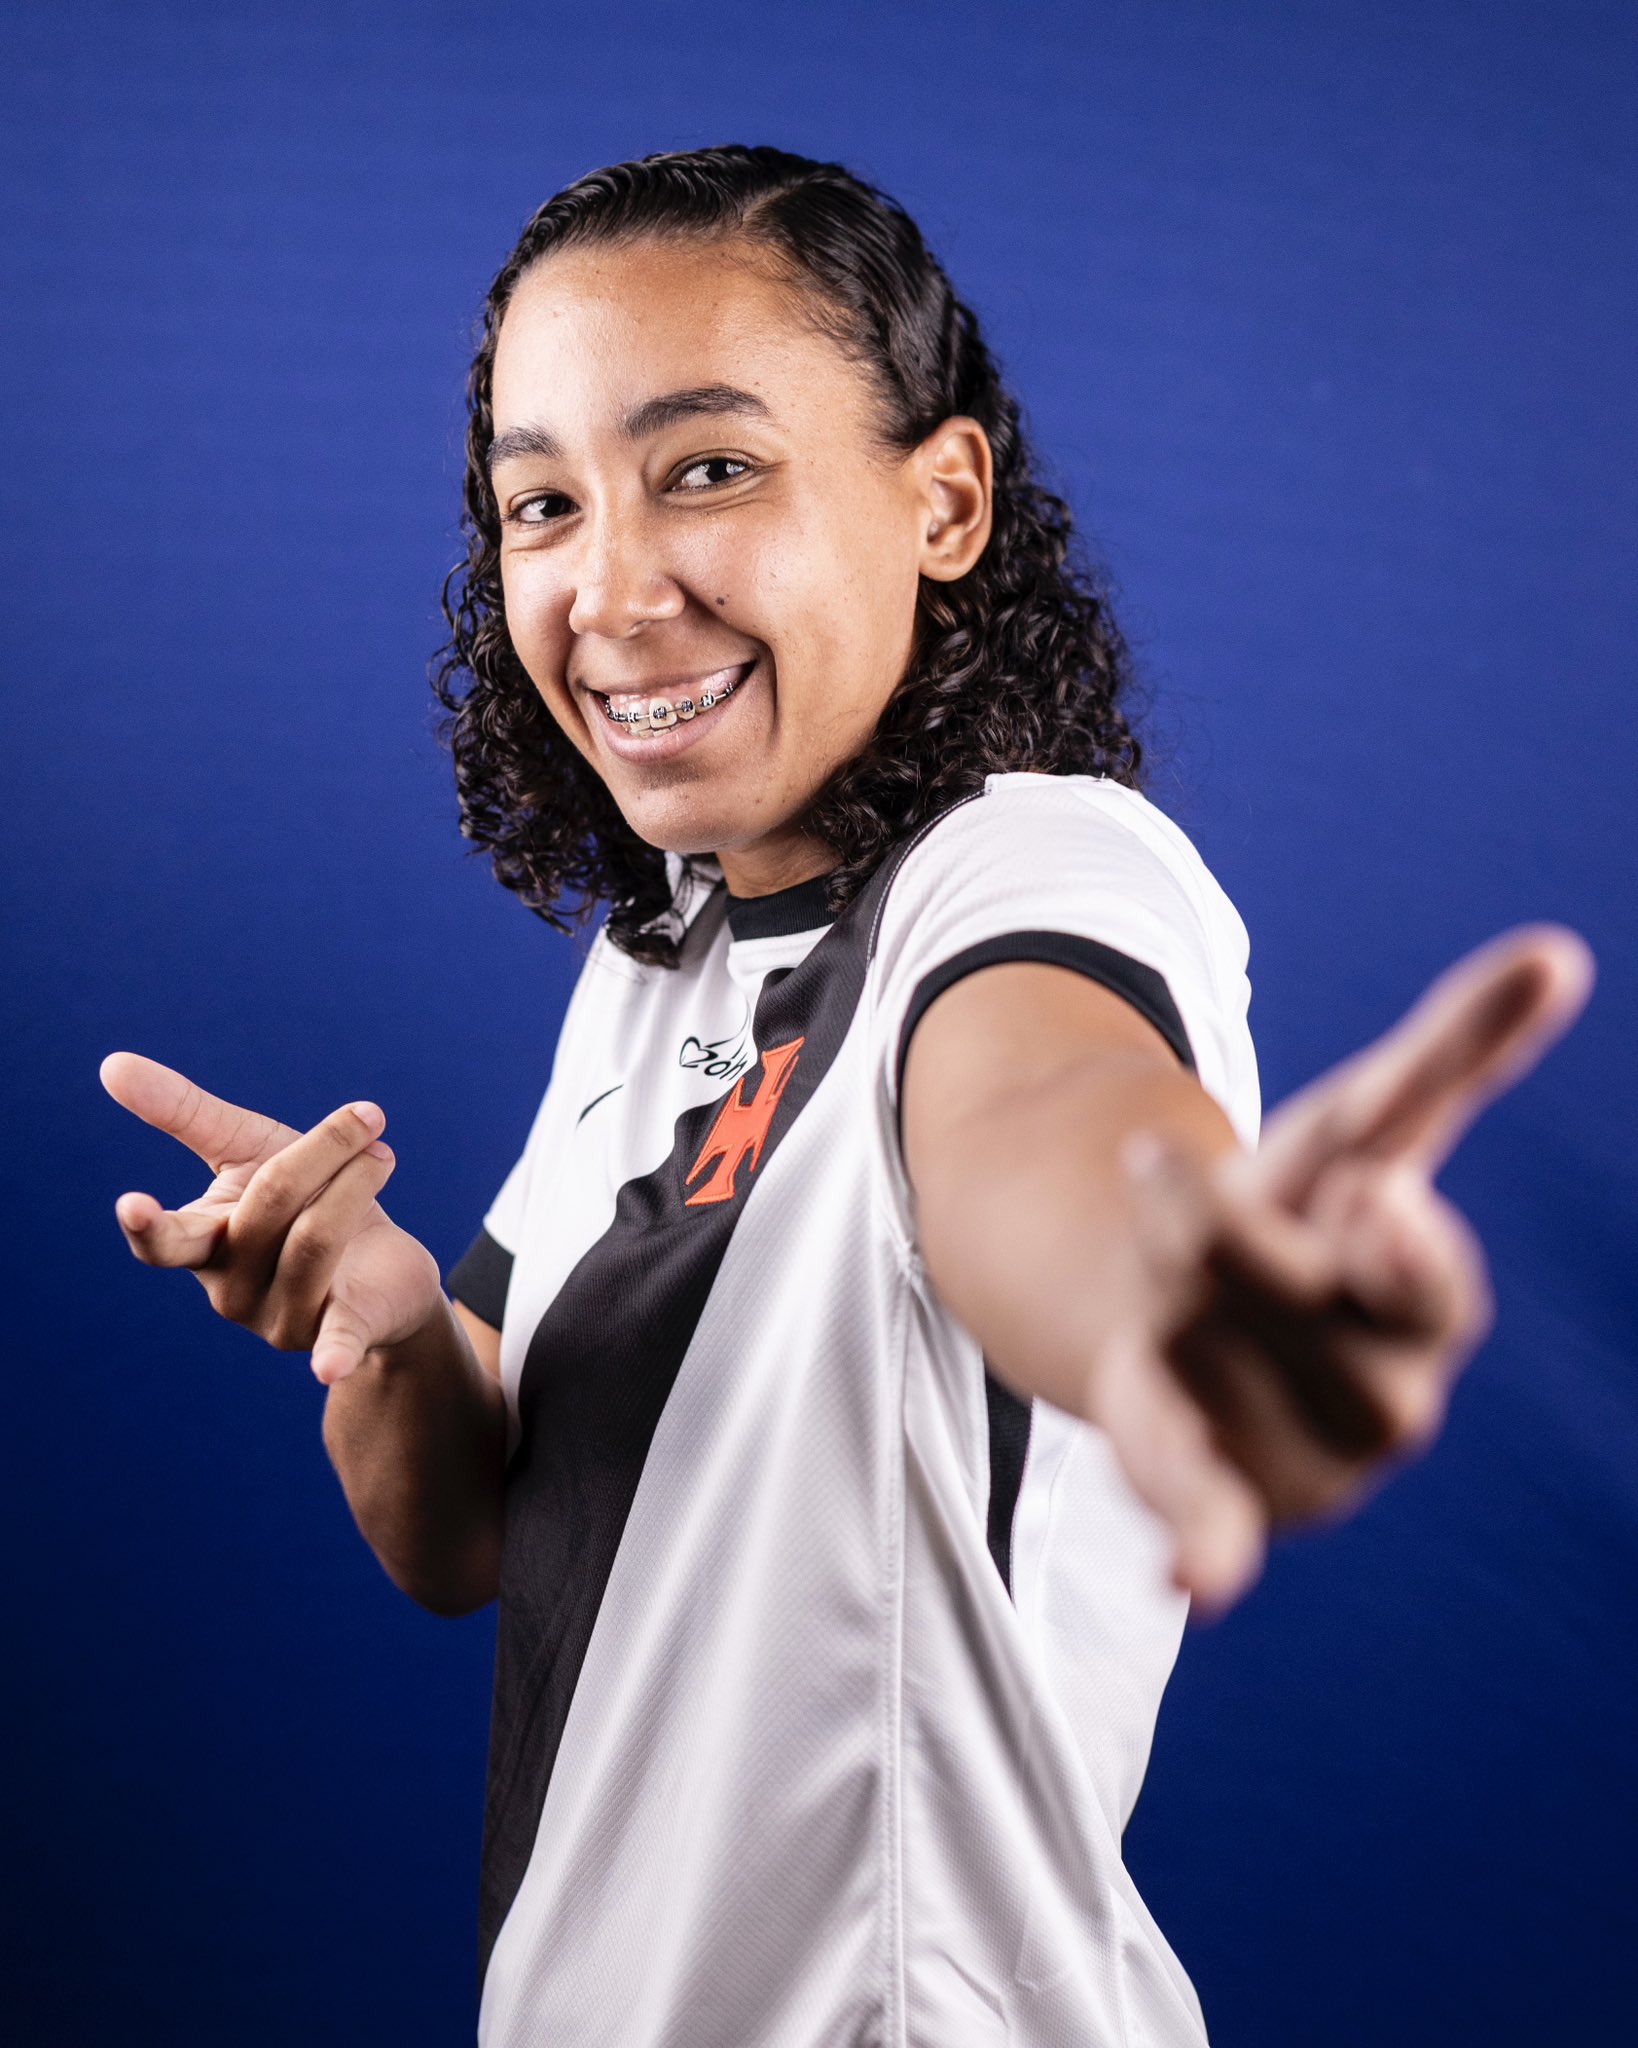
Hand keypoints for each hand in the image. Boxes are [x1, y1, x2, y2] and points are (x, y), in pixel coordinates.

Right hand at [100, 1052, 444, 1384]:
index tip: (133, 1204)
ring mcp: (281, 1317)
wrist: (382, 1266)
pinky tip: (328, 1367)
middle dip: (321, 1152)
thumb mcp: (250, 1148)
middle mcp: (232, 1288)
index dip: (149, 1226)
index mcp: (205, 1243)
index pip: (168, 1241)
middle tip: (367, 1117)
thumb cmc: (306, 1199)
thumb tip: (111, 1065)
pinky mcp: (335, 1332)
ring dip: (358, 1183)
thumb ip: (185, 1112)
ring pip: (315, 1239)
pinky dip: (332, 1354)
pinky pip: (333, 1342)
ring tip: (383, 1152)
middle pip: (268, 1208)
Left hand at [1093, 925, 1594, 1615]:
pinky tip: (1196, 1588)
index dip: (1399, 1247)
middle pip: (1286, 1307)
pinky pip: (1209, 1518)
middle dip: (1222, 1235)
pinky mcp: (1205, 1481)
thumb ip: (1451, 1055)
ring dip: (1155, 1289)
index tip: (1366, 1192)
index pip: (1425, 1282)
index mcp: (1417, 1304)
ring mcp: (1290, 1452)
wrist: (1214, 1327)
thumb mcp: (1359, 1130)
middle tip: (1162, 1165)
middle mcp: (1373, 1394)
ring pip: (1196, 1347)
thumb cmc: (1302, 1218)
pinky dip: (1207, 1550)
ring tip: (1155, 1268)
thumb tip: (1559, 950)